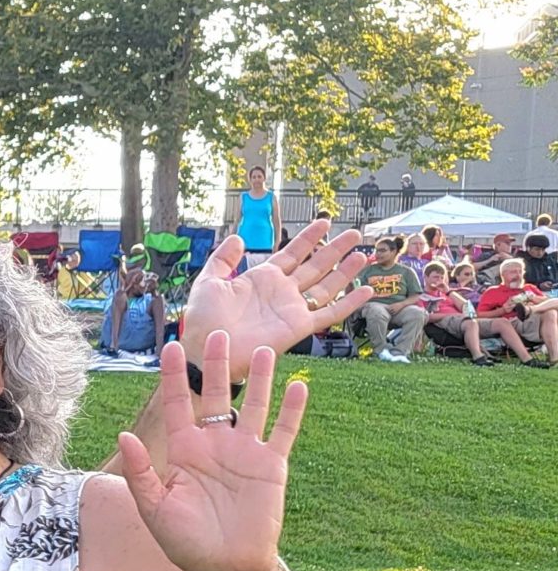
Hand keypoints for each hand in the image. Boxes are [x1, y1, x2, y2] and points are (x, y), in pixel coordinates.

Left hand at [115, 334, 304, 570]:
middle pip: (217, 395)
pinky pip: (284, 431)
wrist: (224, 568)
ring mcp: (245, 452)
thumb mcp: (154, 507)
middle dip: (217, 365)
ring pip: (254, 406)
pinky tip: (298, 384)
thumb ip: (139, 472)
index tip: (171, 347)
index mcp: (184, 450)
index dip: (175, 377)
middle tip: (218, 332)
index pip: (178, 405)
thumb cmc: (183, 541)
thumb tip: (123, 436)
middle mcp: (215, 444)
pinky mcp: (272, 465)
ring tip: (263, 349)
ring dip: (260, 379)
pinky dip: (292, 410)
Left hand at [180, 220, 374, 367]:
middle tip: (355, 234)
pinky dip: (349, 303)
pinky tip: (367, 291)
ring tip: (363, 255)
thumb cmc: (203, 321)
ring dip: (345, 271)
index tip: (324, 222)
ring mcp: (292, 309)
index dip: (308, 238)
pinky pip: (329, 313)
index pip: (292, 253)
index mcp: (262, 279)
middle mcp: (282, 292)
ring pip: (327, 286)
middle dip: (335, 249)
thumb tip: (238, 237)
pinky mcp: (298, 327)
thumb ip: (223, 259)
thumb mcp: (209, 282)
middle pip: (315, 266)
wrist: (208, 349)